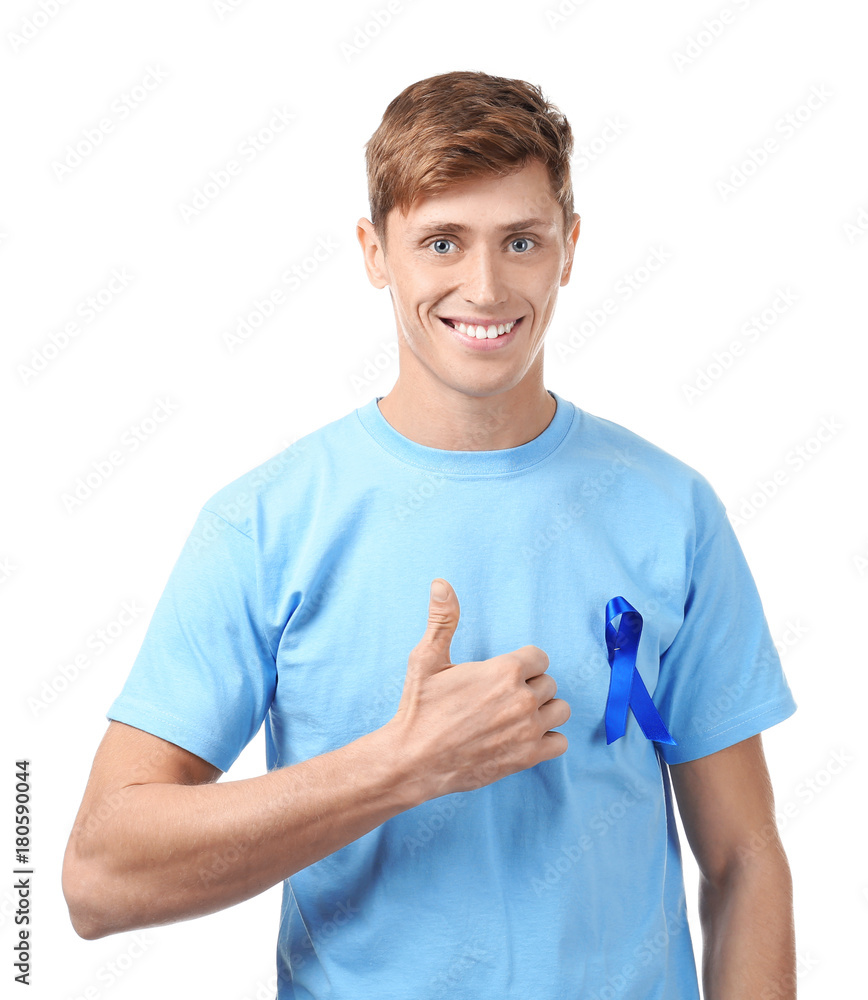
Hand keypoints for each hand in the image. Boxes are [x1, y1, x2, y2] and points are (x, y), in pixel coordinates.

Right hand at [387, 578, 570, 800]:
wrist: (413, 760)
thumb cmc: (420, 709)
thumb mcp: (427, 659)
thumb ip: (443, 620)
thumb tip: (441, 583)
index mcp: (504, 671)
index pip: (539, 657)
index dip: (522, 664)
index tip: (503, 675)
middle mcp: (522, 699)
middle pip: (548, 683)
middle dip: (530, 687)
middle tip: (502, 698)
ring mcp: (528, 730)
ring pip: (560, 709)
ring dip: (544, 710)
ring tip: (518, 715)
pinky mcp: (528, 757)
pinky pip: (560, 742)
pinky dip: (548, 739)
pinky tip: (525, 737)